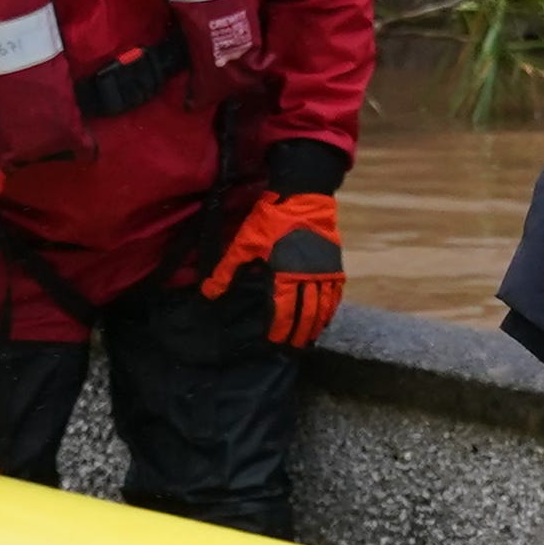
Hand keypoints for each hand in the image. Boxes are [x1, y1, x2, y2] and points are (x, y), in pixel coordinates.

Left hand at [202, 189, 343, 349]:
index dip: (279, 329)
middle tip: (293, 349)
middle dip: (299, 333)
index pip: (283, 311)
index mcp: (285, 275)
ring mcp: (324, 271)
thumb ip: (227, 271)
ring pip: (323, 306)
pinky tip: (326, 316)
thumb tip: (208, 294)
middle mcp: (308, 278)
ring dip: (316, 325)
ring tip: (309, 339)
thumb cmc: (271, 219)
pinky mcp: (334, 262)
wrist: (304, 195)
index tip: (274, 343)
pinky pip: (335, 292)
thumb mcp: (244, 244)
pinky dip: (331, 307)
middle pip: (306, 314)